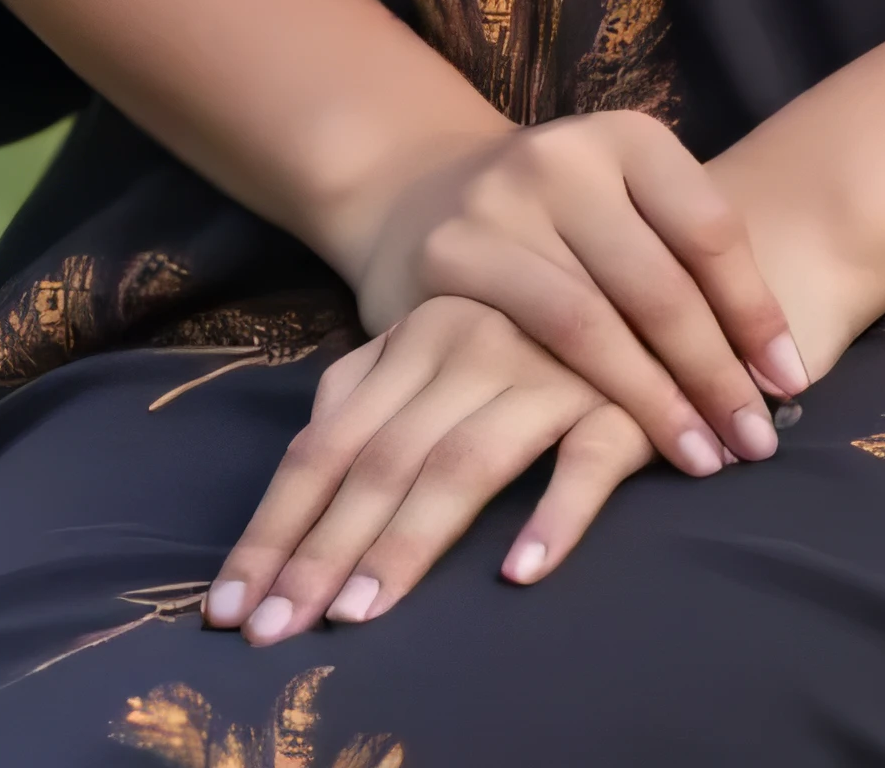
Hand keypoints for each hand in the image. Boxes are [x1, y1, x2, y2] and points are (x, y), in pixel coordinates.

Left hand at [205, 297, 656, 635]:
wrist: (655, 251)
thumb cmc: (532, 311)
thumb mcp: (439, 330)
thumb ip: (373, 382)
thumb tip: (308, 446)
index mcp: (414, 339)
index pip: (325, 446)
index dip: (274, 529)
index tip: (229, 611)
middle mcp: (469, 349)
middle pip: (378, 462)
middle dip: (320, 555)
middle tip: (274, 634)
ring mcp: (545, 371)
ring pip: (462, 463)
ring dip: (407, 542)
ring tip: (361, 616)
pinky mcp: (624, 399)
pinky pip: (587, 460)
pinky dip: (554, 514)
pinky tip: (520, 570)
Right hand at [350, 109, 806, 478]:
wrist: (434, 191)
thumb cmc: (569, 221)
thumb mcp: (630, 208)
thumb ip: (690, 266)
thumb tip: (779, 373)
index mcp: (627, 136)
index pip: (710, 230)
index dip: (755, 311)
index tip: (791, 382)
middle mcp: (563, 157)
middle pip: (657, 282)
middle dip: (714, 372)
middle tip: (758, 441)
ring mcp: (501, 204)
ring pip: (593, 324)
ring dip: (656, 404)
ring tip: (705, 458)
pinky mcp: (451, 258)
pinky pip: (528, 347)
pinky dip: (581, 403)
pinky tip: (613, 448)